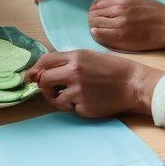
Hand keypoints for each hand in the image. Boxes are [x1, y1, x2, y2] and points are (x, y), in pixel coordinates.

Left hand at [26, 49, 161, 118]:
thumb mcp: (87, 57)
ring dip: (59, 98)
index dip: (35, 69)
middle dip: (43, 86)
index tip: (31, 76)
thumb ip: (65, 62)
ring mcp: (78, 92)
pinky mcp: (83, 107)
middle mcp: (74, 73)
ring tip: (74, 95)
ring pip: (54, 98)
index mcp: (75, 58)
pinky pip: (69, 108)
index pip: (45, 61)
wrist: (133, 84)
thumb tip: (39, 72)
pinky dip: (73, 106)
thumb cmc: (111, 69)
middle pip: (43, 80)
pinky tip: (87, 100)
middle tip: (51, 89)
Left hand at [89, 0, 164, 51]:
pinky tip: (98, 33)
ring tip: (97, 28)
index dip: (93, 9)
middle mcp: (118, 10)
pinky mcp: (120, 37)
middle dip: (92, 18)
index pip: (96, 4)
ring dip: (94, 26)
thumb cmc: (153, 12)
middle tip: (94, 22)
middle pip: (93, 14)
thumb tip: (99, 3)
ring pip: (95, 24)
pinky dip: (96, 33)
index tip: (94, 13)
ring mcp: (118, 24)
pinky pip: (100, 34)